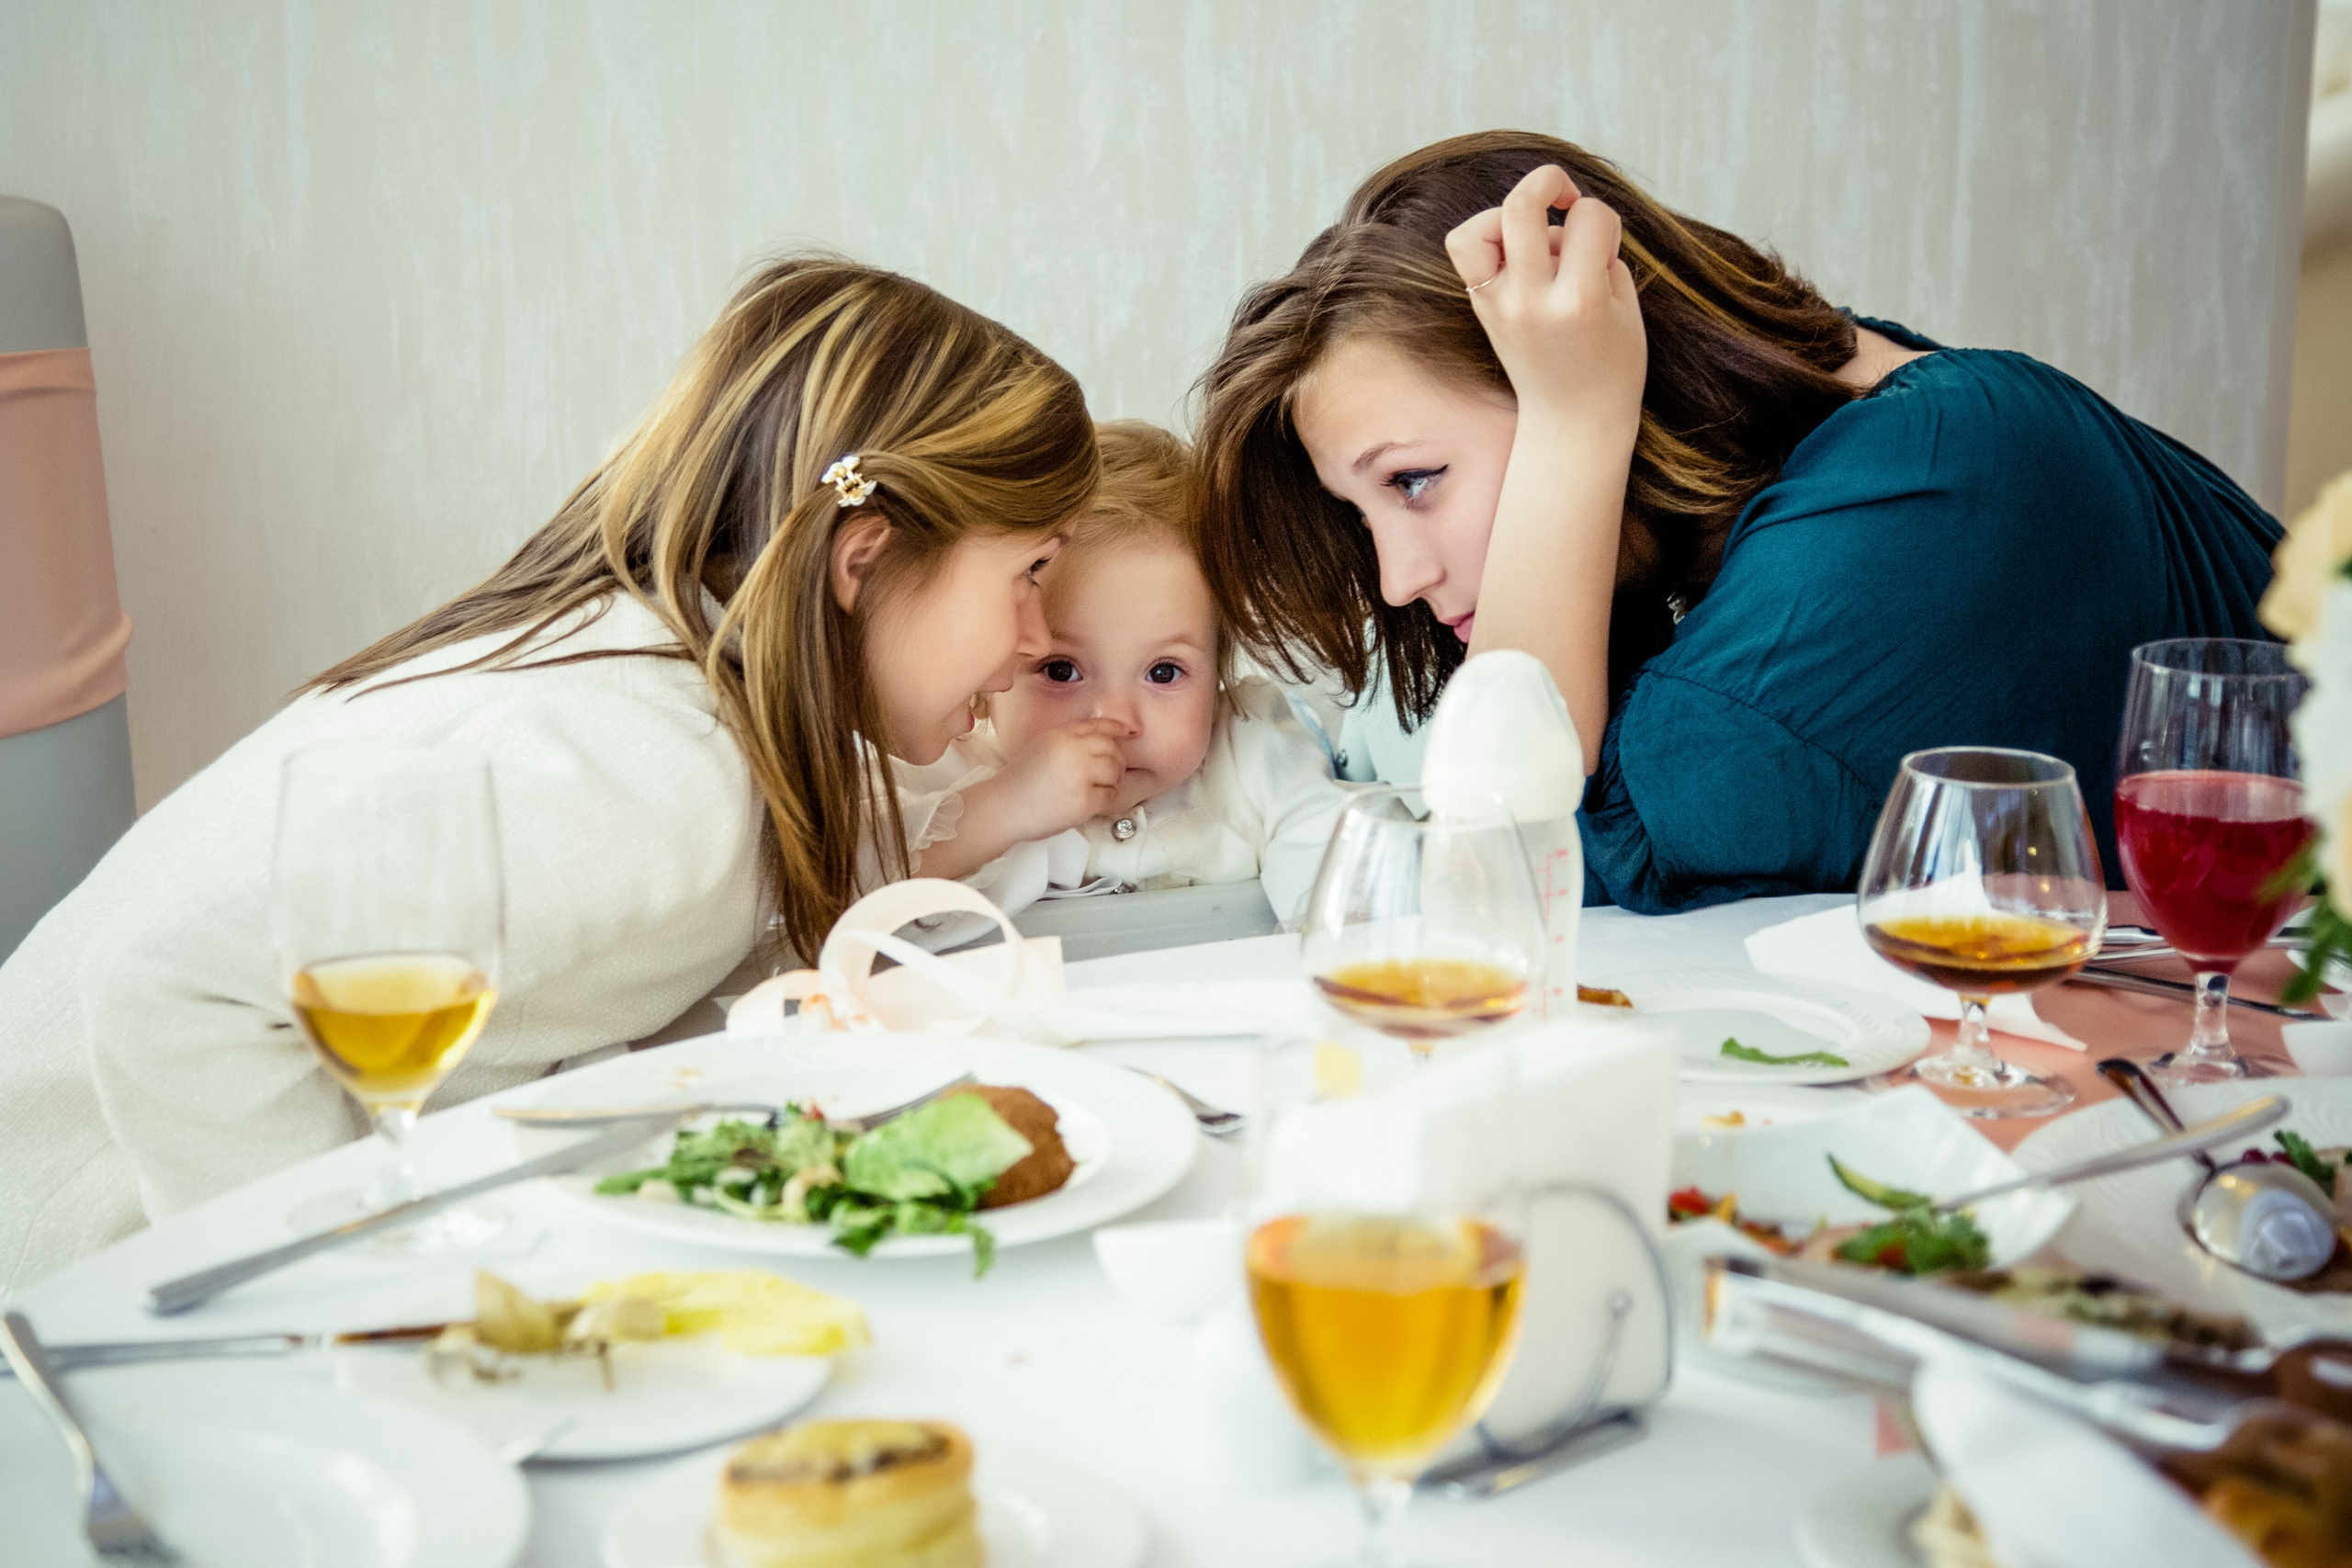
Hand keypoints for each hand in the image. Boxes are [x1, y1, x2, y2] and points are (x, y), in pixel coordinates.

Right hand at [977, 718, 1124, 843]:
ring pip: (1115, 771)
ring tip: (1098, 787)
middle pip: (1111, 748)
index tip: (1127, 731)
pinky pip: (1111, 796)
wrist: (1003, 808)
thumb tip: (1098, 740)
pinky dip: (1106, 799)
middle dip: (1117, 760)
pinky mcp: (1084, 801)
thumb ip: (1067, 741)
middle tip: (1112, 771)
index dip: (1115, 727)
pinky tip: (1094, 802)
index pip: (1096, 725)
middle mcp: (1072, 751)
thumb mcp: (1040, 747)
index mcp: (1060, 736)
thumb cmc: (1018, 782)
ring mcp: (1080, 776)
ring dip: (1112, 780)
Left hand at [1445, 164, 1645, 438]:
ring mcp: (1500, 305)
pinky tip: (1518, 250)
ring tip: (1535, 234)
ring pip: (1478, 227)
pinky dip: (1490, 236)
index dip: (1604, 221)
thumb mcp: (1626, 306)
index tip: (1607, 251)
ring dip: (1510, 213)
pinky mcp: (1483, 308)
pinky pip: (1468, 250)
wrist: (1573, 422)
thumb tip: (1566, 220)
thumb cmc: (1612, 365)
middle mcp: (1532, 300)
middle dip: (1550, 181)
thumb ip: (1600, 254)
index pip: (1590, 217)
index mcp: (1580, 301)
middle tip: (1565, 197)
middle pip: (1522, 205)